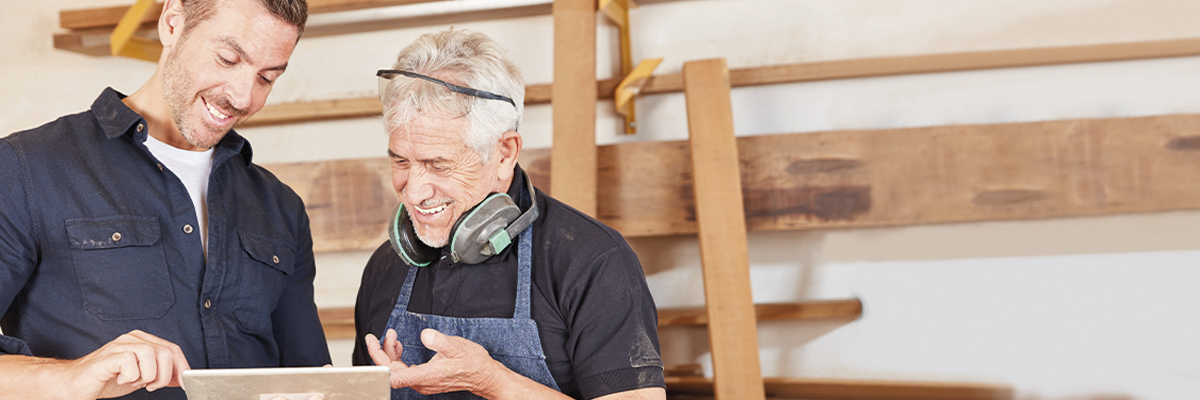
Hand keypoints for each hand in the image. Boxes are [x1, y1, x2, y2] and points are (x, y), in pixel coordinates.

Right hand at [67, 330, 190, 398]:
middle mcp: (132, 338)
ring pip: (150, 354)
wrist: (75, 385)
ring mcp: (118, 346)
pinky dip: (131, 376)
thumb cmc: (107, 379)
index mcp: (143, 340)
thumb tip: (182, 377)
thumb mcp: (141, 377)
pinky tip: (122, 379)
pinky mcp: (107, 357)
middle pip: (166, 352)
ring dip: (148, 375)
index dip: (182, 368)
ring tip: (136, 382)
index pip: (173, 349)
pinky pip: (130, 362)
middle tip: (150, 386)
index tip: (185, 384)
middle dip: (164, 376)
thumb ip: (161, 373)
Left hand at [365, 328, 503, 395]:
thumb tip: (426, 335)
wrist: (484, 375)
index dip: (379, 360)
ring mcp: (422, 382)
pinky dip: (398, 357)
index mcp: (427, 375)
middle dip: (383, 351)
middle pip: (391, 371)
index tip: (373, 344)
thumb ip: (440, 341)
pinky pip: (403, 371)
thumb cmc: (472, 363)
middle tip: (383, 334)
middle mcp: (422, 382)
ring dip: (390, 353)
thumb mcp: (458, 347)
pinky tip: (400, 346)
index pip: (394, 375)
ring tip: (392, 336)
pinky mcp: (424, 379)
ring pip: (396, 370)